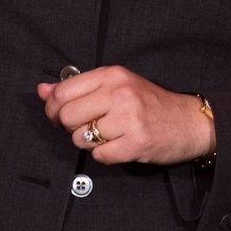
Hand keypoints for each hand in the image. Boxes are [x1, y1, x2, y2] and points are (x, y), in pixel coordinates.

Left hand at [37, 65, 214, 165]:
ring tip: (106, 136)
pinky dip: (104, 155)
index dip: (53, 107)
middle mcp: (119, 93)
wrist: (189, 121)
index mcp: (112, 75)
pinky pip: (100, 156)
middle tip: (84, 128)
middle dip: (69, 127)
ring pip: (81, 137)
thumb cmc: (149, 102)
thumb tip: (42, 90)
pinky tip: (117, 146)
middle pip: (67, 116)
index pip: (63, 91)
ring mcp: (129, 118)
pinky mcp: (137, 143)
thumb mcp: (116, 85)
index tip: (58, 114)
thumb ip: (78, 87)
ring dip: (88, 142)